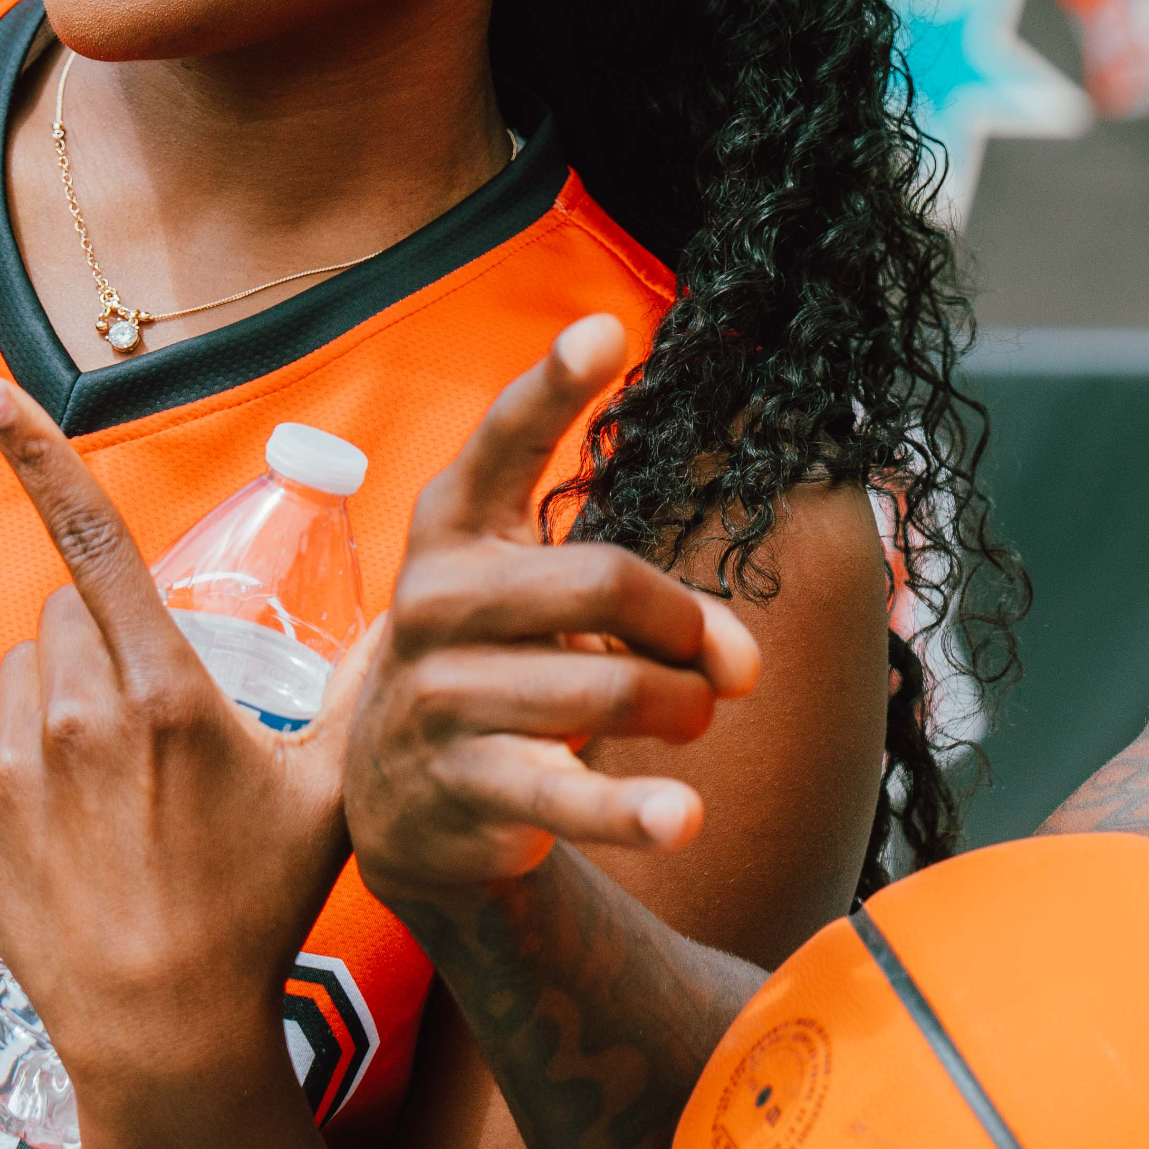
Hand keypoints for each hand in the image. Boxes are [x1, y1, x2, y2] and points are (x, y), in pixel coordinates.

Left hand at [0, 357, 349, 1098]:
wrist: (167, 1033)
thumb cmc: (260, 912)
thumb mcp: (332, 794)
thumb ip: (370, 694)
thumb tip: (430, 619)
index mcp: (168, 689)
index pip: (94, 536)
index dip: (34, 447)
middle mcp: (78, 711)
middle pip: (72, 604)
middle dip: (112, 627)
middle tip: (163, 707)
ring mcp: (14, 761)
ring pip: (23, 657)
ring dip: (59, 676)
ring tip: (111, 762)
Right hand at [345, 314, 758, 907]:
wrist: (408, 806)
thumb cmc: (500, 669)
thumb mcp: (547, 610)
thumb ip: (650, 607)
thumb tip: (739, 665)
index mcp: (453, 532)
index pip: (503, 444)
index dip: (552, 386)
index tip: (607, 330)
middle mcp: (430, 603)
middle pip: (603, 580)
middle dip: (687, 624)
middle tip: (723, 667)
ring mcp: (438, 698)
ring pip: (609, 686)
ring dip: (683, 708)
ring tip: (692, 719)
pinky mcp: (463, 789)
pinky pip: (568, 792)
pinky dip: (632, 808)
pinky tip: (681, 817)